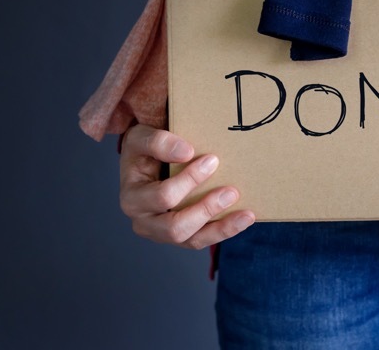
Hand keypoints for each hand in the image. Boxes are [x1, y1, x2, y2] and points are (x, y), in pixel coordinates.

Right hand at [118, 124, 254, 248]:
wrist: (145, 161)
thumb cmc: (144, 150)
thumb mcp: (140, 138)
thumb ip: (158, 142)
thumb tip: (186, 152)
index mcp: (132, 198)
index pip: (163, 196)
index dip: (189, 180)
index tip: (213, 160)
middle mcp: (143, 221)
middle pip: (174, 227)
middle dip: (205, 210)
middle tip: (231, 191)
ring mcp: (161, 233)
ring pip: (191, 240)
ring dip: (220, 227)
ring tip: (246, 214)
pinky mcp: (180, 236)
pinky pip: (202, 240)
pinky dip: (224, 231)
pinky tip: (244, 219)